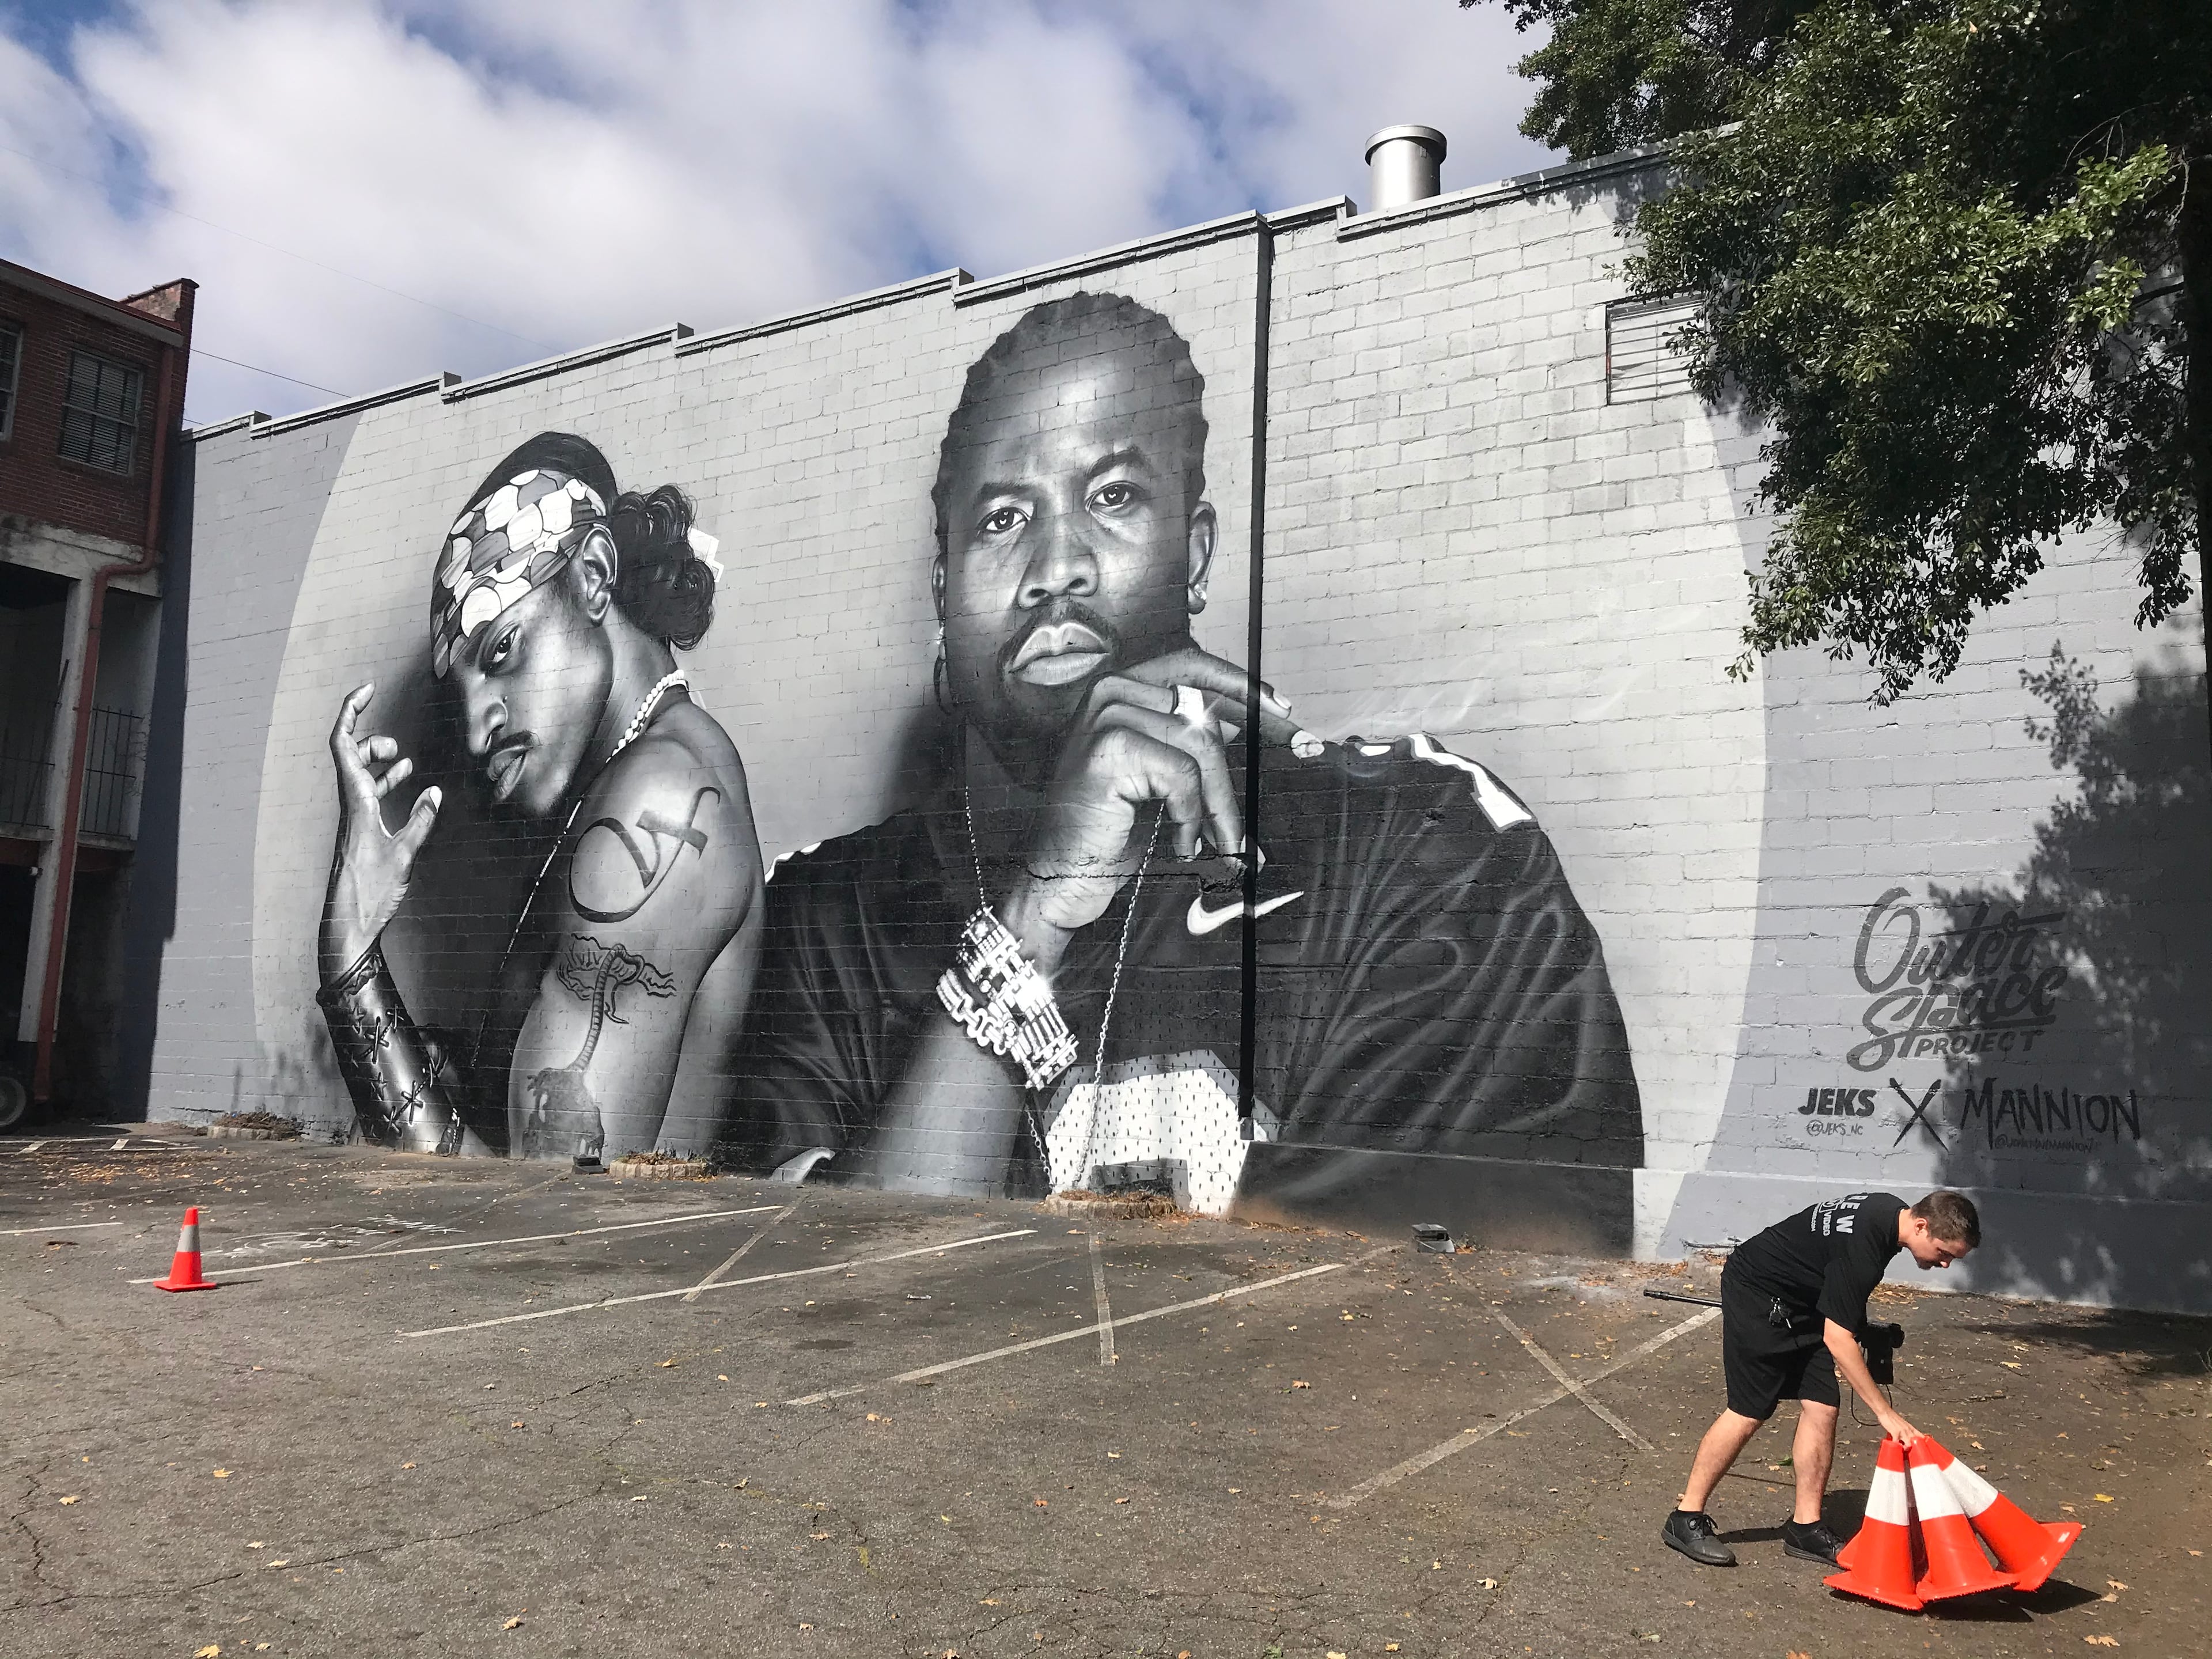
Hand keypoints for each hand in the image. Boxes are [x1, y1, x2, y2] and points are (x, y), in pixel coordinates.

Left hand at [319, 683, 439, 980]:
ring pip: (360, 774)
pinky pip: (369, 795)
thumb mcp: (403, 853)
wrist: (348, 922)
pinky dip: (385, 784)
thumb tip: (433, 793)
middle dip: (371, 738)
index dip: (351, 711)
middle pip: (350, 754)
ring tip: (402, 760)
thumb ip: (420, 821)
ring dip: (379, 762)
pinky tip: (406, 789)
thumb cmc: (370, 891)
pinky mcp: (360, 830)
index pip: (344, 743)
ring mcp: (353, 817)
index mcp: (355, 800)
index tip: (367, 690)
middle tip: (396, 744)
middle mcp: (350, 803)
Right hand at [1000, 649, 1300, 960]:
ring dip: (1220, 804)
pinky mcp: (1109, 748)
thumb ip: (1189, 741)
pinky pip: (1183, 776)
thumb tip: (1243, 721)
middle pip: (1205, 714)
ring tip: (1219, 842)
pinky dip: (1191, 817)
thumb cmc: (1107, 830)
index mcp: (1121, 688)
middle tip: (1265, 796)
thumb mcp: (1157, 776)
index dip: (1242, 686)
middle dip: (1241, 763)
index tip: (1282, 709)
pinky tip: (1179, 843)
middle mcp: (1110, 691)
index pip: (1193, 667)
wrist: (1059, 876)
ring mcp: (1106, 715)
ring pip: (1200, 747)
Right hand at [1880, 1413, 1922, 1447]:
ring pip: (1909, 1444)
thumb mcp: (1903, 1424)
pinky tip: (1895, 1446)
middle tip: (1910, 1451)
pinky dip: (1896, 1446)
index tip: (1922, 1448)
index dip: (1923, 1443)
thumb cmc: (1892, 1417)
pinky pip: (1897, 1442)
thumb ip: (1906, 1431)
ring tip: (1902, 1450)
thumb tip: (1907, 1438)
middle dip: (1914, 1448)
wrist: (1885, 1412)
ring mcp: (1902, 1432)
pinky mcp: (1895, 1433)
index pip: (1921, 1437)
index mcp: (1911, 1428)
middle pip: (1916, 1442)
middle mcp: (1908, 1430)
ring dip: (1906, 1449)